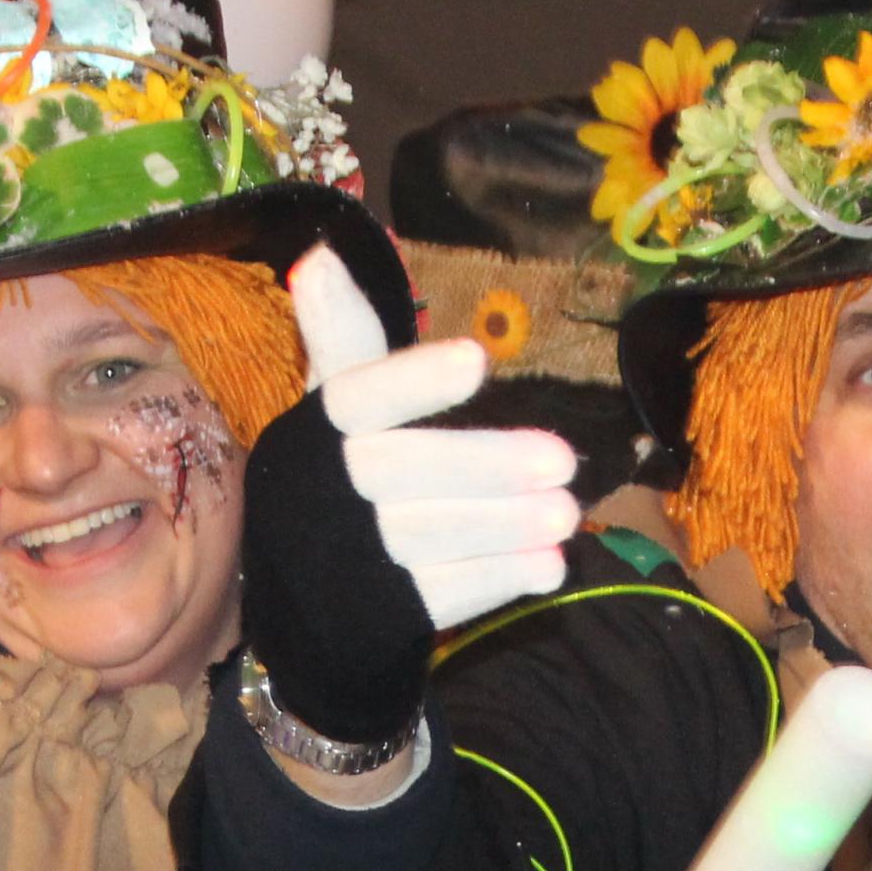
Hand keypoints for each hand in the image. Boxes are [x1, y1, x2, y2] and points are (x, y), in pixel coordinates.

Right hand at [238, 246, 581, 749]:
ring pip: (426, 537)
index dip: (413, 381)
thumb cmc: (338, 478)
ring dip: (503, 527)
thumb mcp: (336, 407)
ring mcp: (347, 561)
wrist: (304, 609)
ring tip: (568, 514)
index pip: (356, 397)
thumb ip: (343, 336)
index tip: (477, 359)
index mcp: (313, 431)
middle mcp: (320, 493)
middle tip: (563, 459)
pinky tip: (550, 565)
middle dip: (482, 465)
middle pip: (399, 473)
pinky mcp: (376, 616)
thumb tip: (320, 254)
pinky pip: (440, 596)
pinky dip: (498, 580)